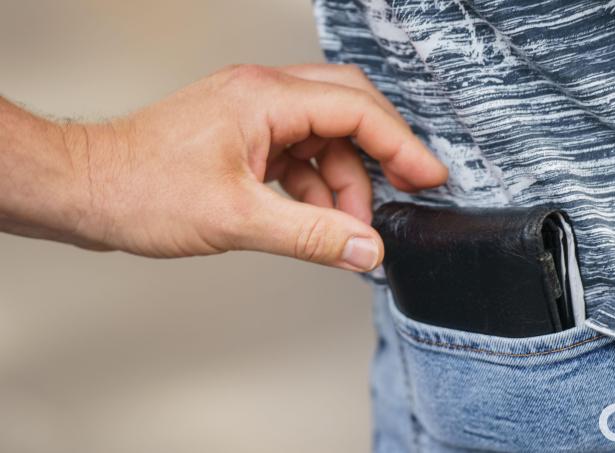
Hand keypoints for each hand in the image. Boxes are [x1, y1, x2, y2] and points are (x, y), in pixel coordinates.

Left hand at [1, 64, 446, 270]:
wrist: (83, 189)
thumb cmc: (138, 188)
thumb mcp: (237, 219)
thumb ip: (312, 234)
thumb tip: (367, 248)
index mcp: (265, 98)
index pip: (356, 110)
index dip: (402, 145)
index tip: (429, 176)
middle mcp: (262, 94)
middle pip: (348, 109)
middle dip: (381, 153)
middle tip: (409, 189)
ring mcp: (252, 114)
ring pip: (324, 137)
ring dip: (343, 181)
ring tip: (347, 228)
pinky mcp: (242, 136)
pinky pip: (298, 154)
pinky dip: (315, 186)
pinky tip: (316, 219)